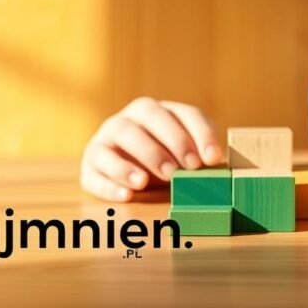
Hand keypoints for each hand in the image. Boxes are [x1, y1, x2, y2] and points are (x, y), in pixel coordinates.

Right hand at [80, 98, 222, 201]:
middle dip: (172, 140)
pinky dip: (112, 181)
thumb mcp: (178, 158)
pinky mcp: (91, 160)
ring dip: (143, 154)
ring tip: (156, 179)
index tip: (213, 159)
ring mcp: (107, 135)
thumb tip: (217, 165)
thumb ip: (195, 157)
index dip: (201, 133)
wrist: (115, 173)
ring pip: (122, 133)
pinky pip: (98, 165)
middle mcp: (132, 117)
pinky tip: (128, 195)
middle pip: (150, 114)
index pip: (185, 113)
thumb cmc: (158, 164)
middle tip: (187, 168)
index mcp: (160, 112)